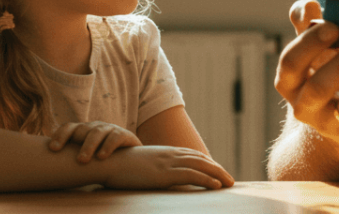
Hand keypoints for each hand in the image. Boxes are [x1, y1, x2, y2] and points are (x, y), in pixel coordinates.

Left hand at [48, 121, 141, 162]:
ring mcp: (109, 129)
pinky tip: (102, 157)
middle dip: (76, 143)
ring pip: (97, 132)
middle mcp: (94, 127)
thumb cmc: (100, 158)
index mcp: (83, 130)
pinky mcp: (124, 134)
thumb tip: (44, 164)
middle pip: (82, 130)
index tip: (53, 148)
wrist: (129, 158)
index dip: (60, 135)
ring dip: (89, 145)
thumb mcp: (85, 154)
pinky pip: (115, 137)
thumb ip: (69, 155)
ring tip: (83, 160)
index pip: (69, 127)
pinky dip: (108, 146)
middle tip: (72, 159)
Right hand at [102, 145, 233, 189]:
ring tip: (230, 183)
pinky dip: (206, 179)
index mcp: (164, 152)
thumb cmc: (119, 165)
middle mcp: (170, 154)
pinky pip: (191, 175)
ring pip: (201, 166)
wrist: (108, 161)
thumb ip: (151, 167)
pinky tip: (216, 185)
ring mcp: (168, 163)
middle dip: (217, 169)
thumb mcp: (139, 165)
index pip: (192, 155)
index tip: (218, 171)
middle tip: (230, 180)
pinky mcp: (165, 173)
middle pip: (200, 159)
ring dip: (218, 175)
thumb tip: (155, 174)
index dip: (207, 163)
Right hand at [273, 0, 338, 152]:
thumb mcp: (314, 53)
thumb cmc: (326, 75)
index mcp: (290, 82)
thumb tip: (308, 4)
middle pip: (320, 87)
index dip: (309, 44)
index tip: (332, 26)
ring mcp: (332, 125)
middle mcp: (305, 107)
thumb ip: (308, 27)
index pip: (291, 63)